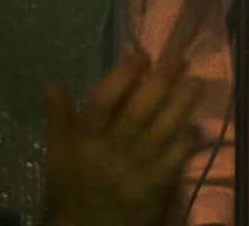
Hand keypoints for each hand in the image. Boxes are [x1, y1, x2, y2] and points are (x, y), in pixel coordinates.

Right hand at [43, 51, 200, 225]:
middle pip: (136, 113)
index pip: (101, 101)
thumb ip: (58, 118)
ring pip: (160, 133)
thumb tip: (52, 84)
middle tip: (179, 62)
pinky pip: (174, 161)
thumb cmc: (71, 188)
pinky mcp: (153, 190)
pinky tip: (195, 126)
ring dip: (181, 105)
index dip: (123, 75)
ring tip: (196, 83)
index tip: (140, 57)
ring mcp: (132, 173)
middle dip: (160, 83)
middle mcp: (108, 154)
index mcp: (83, 141)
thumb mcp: (56, 155)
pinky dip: (187, 142)